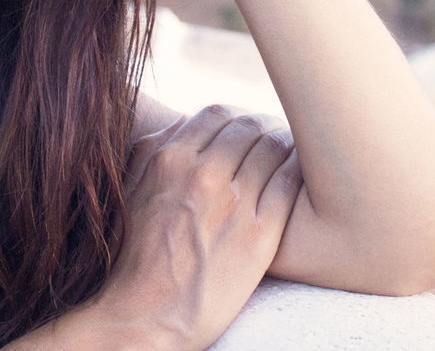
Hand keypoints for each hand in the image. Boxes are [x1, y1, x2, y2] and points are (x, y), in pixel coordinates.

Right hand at [97, 105, 301, 349]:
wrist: (144, 318)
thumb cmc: (134, 258)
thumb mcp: (132, 191)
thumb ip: (155, 151)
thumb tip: (184, 124)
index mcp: (168, 160)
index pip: (218, 115)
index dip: (237, 120)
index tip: (246, 131)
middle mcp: (202, 175)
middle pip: (250, 128)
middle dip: (264, 130)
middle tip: (274, 141)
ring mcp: (234, 204)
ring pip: (275, 149)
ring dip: (286, 148)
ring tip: (292, 158)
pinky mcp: (260, 236)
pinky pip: (290, 184)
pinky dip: (298, 174)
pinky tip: (302, 181)